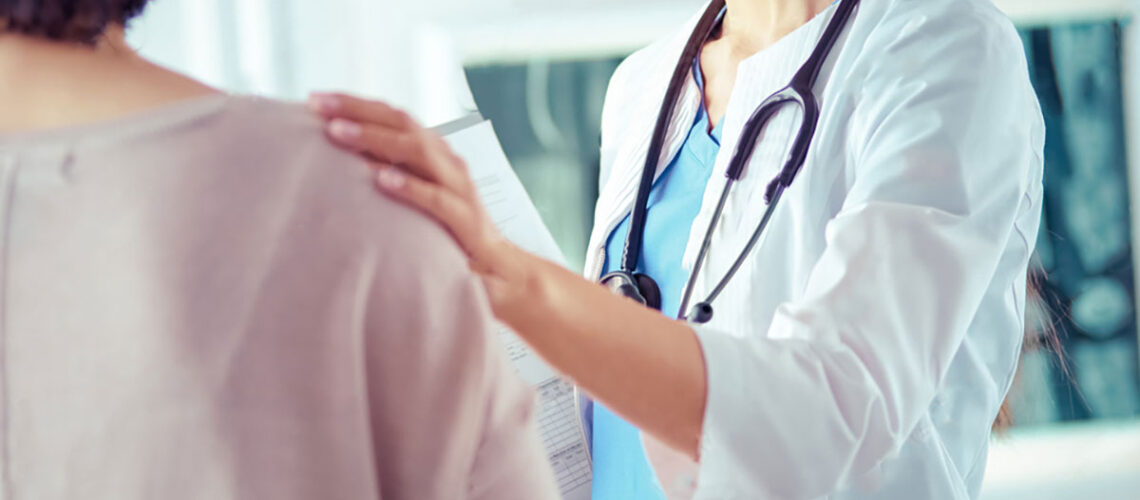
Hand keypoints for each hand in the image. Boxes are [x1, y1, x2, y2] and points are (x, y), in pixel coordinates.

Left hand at [308, 92, 530, 312]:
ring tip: (338, 134)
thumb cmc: (446, 229)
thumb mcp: (415, 193)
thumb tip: (338, 156)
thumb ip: (387, 170)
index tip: (313, 99)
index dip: (354, 104)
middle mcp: (446, 160)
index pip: (392, 116)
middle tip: (315, 106)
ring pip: (416, 151)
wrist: (498, 267)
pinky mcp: (465, 218)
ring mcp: (458, 186)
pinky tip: (380, 180)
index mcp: (434, 150)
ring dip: (375, 139)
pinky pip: (436, 198)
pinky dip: (409, 186)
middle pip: (401, 123)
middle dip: (356, 111)